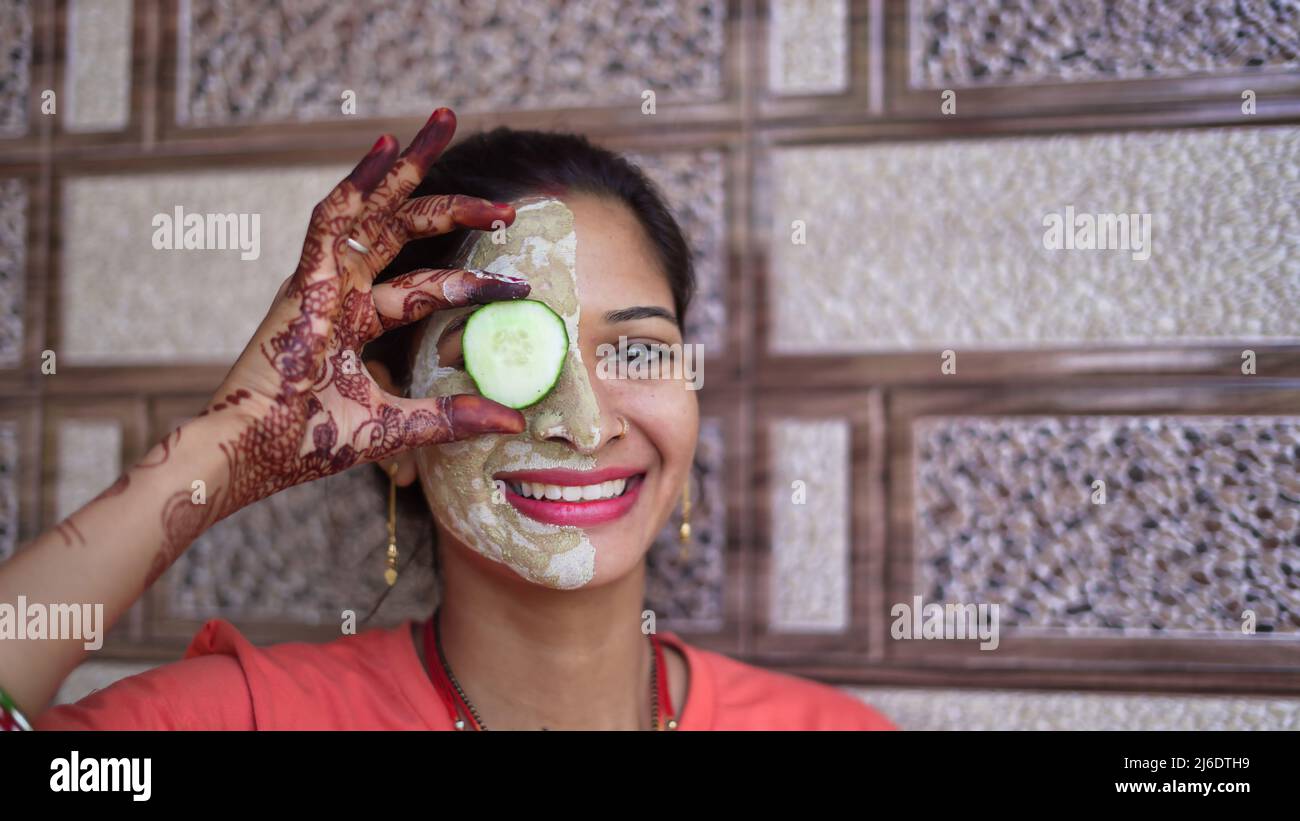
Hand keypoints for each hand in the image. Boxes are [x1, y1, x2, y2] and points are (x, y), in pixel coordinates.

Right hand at [200, 107, 526, 519]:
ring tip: (445, 121)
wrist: (253, 452)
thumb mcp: (396, 425)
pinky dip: (359, 182)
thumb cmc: (309, 443)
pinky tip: (386, 148)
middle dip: (449, 200)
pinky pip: (332, 219)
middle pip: (402, 228)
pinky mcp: (305, 280)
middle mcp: (341, 290)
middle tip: (506, 199)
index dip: (471, 281)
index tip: (519, 286)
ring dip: (410, 166)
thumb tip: (515, 420)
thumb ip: (451, 417)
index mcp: (356, 319)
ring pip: (374, 209)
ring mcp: (321, 280)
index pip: (424, 286)